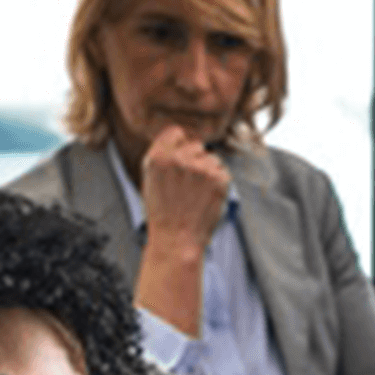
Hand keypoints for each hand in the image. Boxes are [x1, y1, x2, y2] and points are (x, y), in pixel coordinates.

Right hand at [141, 126, 229, 249]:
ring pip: (212, 159)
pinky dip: (219, 185)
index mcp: (157, 157)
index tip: (182, 161)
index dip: (180, 146)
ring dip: (209, 173)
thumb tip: (182, 139)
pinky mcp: (218, 178)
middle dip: (195, 162)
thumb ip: (163, 157)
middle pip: (196, 145)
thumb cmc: (163, 215)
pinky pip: (223, 172)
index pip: (176, 132)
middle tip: (189, 188)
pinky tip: (207, 200)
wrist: (177, 241)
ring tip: (197, 196)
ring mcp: (199, 168)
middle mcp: (178, 158)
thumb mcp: (151, 181)